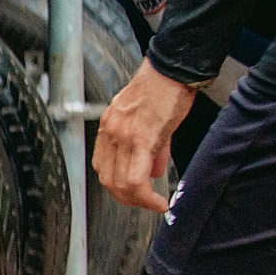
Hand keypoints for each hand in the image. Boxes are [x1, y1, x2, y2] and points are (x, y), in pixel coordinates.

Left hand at [95, 59, 199, 211]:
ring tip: (154, 204)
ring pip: (120, 183)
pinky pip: (136, 176)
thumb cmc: (163, 90)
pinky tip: (159, 200)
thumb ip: (152, 150)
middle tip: (146, 204)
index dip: (118, 187)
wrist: (172, 70)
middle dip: (127, 199)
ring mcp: (122, 136)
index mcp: (110, 127)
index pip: (103, 167)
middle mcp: (111, 132)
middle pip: (108, 180)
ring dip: (138, 201)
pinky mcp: (141, 137)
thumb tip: (154, 173)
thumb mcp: (150, 121)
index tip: (136, 196)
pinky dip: (146, 195)